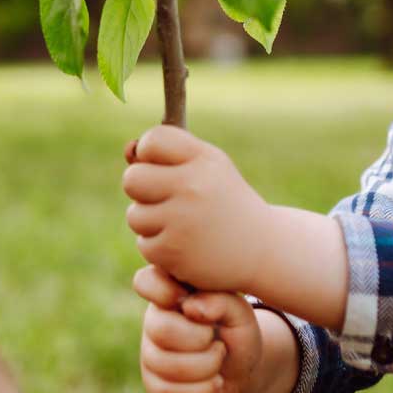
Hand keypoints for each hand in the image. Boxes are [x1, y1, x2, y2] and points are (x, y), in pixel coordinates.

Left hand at [123, 126, 274, 291]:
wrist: (263, 250)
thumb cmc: (226, 202)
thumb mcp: (209, 168)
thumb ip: (169, 156)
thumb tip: (129, 150)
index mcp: (203, 159)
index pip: (153, 140)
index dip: (149, 153)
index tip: (163, 166)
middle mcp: (193, 186)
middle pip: (132, 179)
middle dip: (142, 190)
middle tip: (167, 199)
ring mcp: (182, 220)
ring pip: (135, 215)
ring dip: (151, 222)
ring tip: (184, 225)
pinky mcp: (173, 252)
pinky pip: (144, 244)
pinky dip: (160, 248)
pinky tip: (187, 246)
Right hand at [135, 265, 262, 392]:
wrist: (242, 372)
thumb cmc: (237, 332)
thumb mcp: (240, 313)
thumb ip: (220, 301)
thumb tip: (189, 307)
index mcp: (172, 291)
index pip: (145, 281)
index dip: (163, 291)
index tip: (189, 301)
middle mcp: (155, 320)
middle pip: (160, 329)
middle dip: (200, 340)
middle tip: (217, 340)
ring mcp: (150, 352)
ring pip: (164, 364)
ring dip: (205, 367)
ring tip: (219, 359)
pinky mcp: (153, 384)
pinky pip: (167, 392)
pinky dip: (200, 391)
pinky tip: (214, 382)